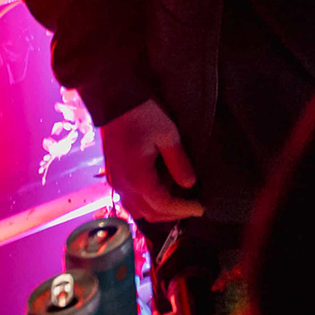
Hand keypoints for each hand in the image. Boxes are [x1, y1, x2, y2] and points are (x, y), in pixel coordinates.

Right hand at [97, 100, 199, 220]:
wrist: (114, 100)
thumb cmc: (143, 115)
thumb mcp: (168, 135)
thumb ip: (179, 162)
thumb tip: (190, 184)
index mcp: (138, 179)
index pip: (164, 206)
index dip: (184, 209)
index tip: (201, 208)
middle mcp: (124, 187)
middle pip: (150, 214)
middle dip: (173, 214)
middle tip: (193, 207)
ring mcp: (116, 183)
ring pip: (137, 210)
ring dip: (158, 211)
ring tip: (178, 201)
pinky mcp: (113, 176)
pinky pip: (130, 200)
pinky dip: (146, 203)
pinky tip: (160, 191)